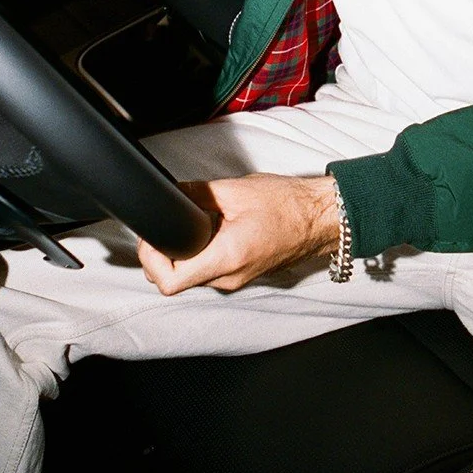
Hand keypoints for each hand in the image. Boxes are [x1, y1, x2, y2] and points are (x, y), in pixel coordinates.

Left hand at [137, 172, 340, 293]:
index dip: (151, 260)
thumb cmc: (289, 205)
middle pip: (177, 278)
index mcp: (227, 258)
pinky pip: (210, 270)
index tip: (154, 236)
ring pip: (193, 275)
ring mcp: (236, 280)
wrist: (320, 218)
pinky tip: (215, 229)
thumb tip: (172, 192)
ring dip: (186, 252)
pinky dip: (203, 253)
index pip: (170, 282)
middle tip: (173, 222)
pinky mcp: (242, 275)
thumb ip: (197, 193)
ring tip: (199, 222)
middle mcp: (229, 277)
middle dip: (166, 252)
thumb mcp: (236, 190)